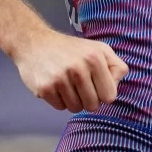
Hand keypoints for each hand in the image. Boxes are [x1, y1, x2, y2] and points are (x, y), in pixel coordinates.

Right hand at [12, 29, 128, 111]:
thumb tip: (116, 87)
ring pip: (75, 109)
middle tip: (80, 85)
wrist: (35, 42)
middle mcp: (78, 68)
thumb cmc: (72, 49)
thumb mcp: (100, 49)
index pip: (109, 96)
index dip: (103, 93)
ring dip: (73, 100)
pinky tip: (55, 85)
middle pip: (93, 106)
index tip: (96, 84)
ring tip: (67, 83)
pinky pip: (60, 108)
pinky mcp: (44, 88)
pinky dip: (59, 100)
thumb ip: (116, 67)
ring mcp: (60, 79)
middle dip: (88, 99)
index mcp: (95, 58)